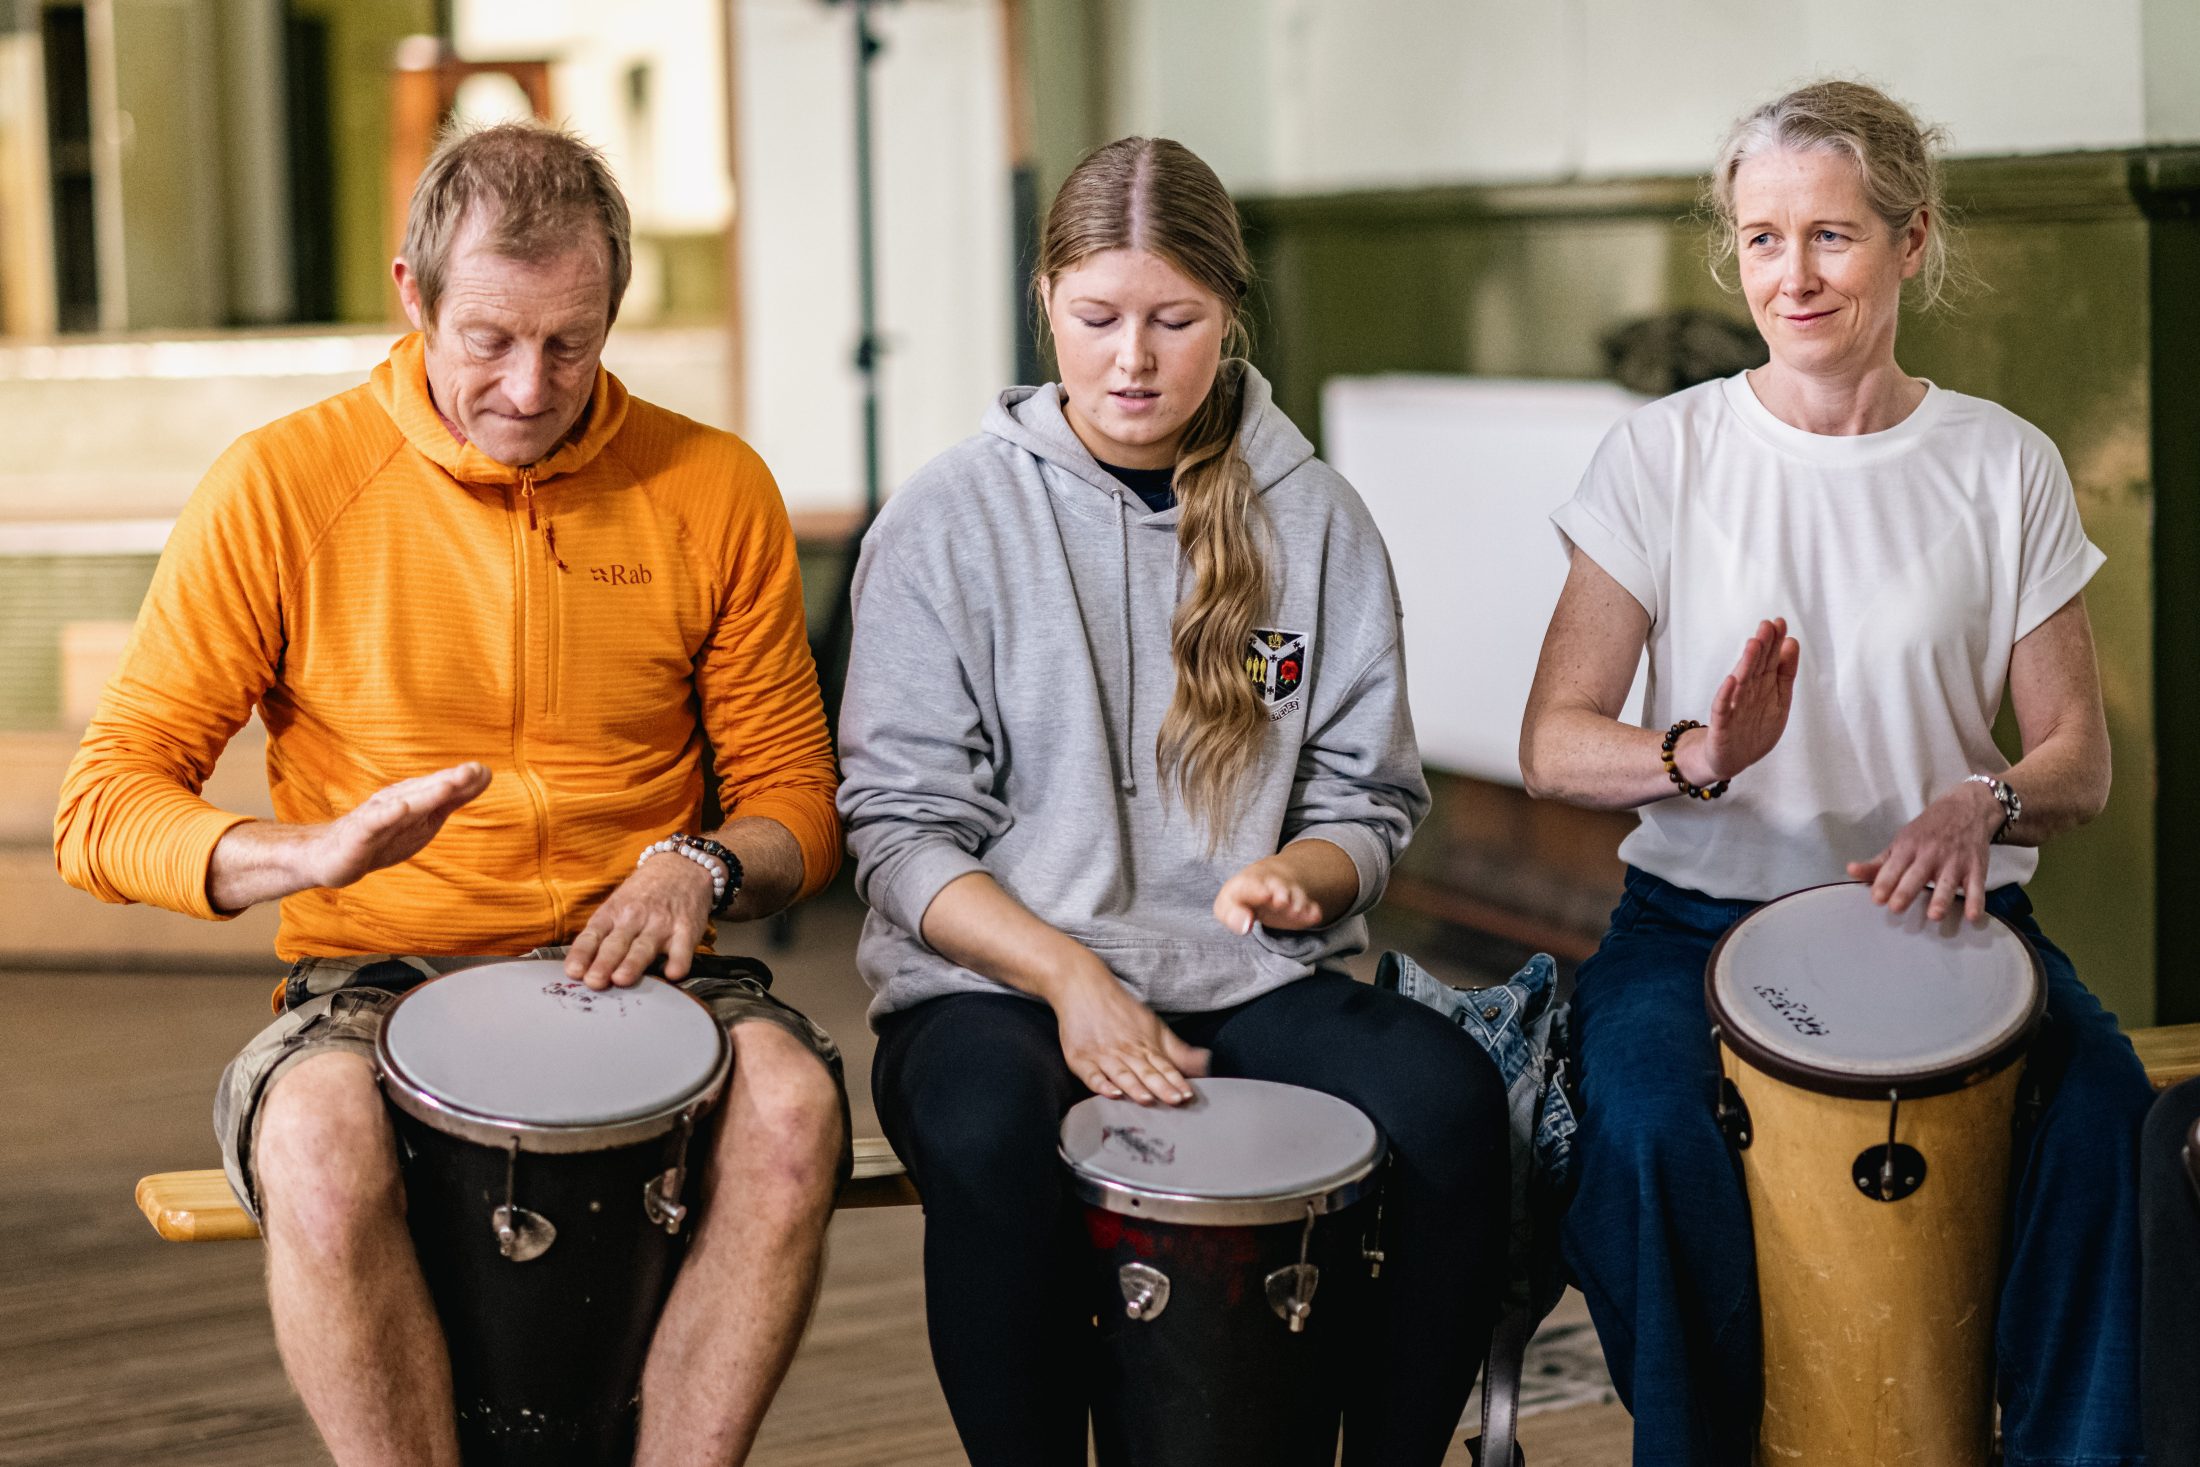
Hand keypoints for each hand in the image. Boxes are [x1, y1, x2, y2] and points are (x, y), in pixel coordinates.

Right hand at [311, 763, 491, 887]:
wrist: (331, 855)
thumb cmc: (384, 835)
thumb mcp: (424, 818)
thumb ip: (453, 797)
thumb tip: (485, 774)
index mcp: (413, 798)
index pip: (441, 788)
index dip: (462, 781)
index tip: (484, 771)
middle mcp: (396, 801)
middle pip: (426, 791)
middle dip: (448, 781)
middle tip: (472, 770)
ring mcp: (377, 816)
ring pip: (405, 804)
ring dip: (426, 794)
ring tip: (448, 785)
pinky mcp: (359, 834)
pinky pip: (374, 823)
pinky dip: (387, 814)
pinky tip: (400, 807)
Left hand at [564, 853, 716, 989]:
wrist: (681, 866)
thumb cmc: (643, 893)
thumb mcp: (617, 905)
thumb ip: (603, 934)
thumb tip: (582, 971)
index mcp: (612, 913)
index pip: (592, 935)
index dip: (581, 954)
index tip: (573, 971)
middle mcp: (634, 918)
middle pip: (616, 943)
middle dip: (603, 963)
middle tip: (593, 982)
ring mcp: (661, 923)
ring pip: (644, 947)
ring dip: (632, 964)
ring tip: (621, 979)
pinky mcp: (686, 930)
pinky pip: (682, 949)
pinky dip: (678, 962)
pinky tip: (673, 974)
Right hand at [1049, 964, 1209, 1105]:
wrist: (1084, 987)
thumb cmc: (1121, 1010)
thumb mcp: (1154, 1026)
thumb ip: (1177, 1051)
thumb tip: (1205, 1063)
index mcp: (1145, 1046)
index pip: (1165, 1067)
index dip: (1177, 1081)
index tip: (1188, 1094)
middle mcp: (1126, 1052)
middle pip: (1147, 1073)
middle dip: (1161, 1088)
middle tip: (1174, 1100)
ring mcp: (1103, 1056)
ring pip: (1122, 1075)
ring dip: (1135, 1088)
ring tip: (1147, 1099)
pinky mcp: (1081, 1059)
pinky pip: (1092, 1075)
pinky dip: (1101, 1085)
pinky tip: (1111, 1092)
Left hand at [1213, 860, 1322, 934]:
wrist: (1266, 885)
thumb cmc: (1241, 898)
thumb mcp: (1227, 905)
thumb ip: (1231, 915)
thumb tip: (1244, 926)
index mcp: (1249, 882)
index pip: (1251, 883)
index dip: (1257, 888)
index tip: (1265, 894)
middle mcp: (1271, 885)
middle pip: (1278, 886)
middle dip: (1280, 892)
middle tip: (1281, 900)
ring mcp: (1289, 894)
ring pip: (1294, 896)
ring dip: (1296, 903)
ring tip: (1295, 910)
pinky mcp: (1301, 906)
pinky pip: (1309, 907)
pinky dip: (1312, 912)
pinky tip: (1314, 916)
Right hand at [1686, 619, 1799, 783]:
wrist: (1732, 758)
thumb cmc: (1754, 727)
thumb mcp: (1778, 699)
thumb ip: (1784, 673)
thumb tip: (1791, 642)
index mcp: (1763, 685)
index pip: (1770, 660)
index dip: (1775, 642)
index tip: (1780, 622)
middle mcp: (1748, 692)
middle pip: (1756, 666)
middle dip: (1762, 646)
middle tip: (1767, 625)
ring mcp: (1735, 707)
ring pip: (1742, 682)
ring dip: (1746, 663)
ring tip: (1753, 645)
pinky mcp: (1722, 724)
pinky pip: (1723, 708)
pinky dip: (1727, 695)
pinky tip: (1731, 681)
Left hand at [1846, 782, 2001, 921]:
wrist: (1967, 808)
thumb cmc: (1927, 830)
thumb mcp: (1901, 841)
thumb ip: (1878, 862)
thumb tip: (1851, 871)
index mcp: (1909, 847)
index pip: (1894, 867)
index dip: (1884, 883)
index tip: (1876, 899)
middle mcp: (1931, 854)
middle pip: (1916, 875)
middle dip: (1906, 891)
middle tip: (1896, 908)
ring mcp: (1955, 861)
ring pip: (1947, 882)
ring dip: (1941, 898)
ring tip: (1934, 916)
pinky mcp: (1976, 867)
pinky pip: (1977, 886)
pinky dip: (1976, 902)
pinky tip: (1972, 917)